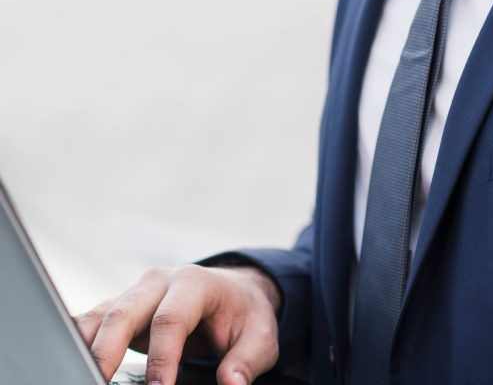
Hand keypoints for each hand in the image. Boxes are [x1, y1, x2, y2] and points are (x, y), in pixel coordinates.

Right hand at [75, 264, 281, 384]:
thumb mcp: (260, 336)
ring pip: (100, 317)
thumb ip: (246, 360)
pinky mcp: (120, 308)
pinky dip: (76, 343)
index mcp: (194, 283)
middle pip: (123, 312)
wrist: (234, 292)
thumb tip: (230, 383)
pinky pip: (91, 323)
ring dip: (83, 348)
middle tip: (97, 383)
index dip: (162, 358)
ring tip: (75, 376)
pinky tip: (66, 363)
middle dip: (107, 352)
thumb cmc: (244, 316)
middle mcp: (159, 283)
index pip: (171, 320)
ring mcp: (136, 293)